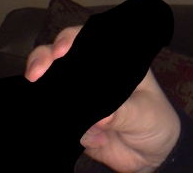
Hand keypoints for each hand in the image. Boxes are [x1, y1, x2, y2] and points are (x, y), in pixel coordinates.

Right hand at [26, 25, 180, 172]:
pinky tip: (96, 139)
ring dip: (47, 91)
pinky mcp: (72, 118)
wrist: (150, 153)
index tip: (61, 51)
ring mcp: (79, 94)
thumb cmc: (155, 121)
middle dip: (43, 60)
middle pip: (58, 56)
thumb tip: (102, 116)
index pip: (90, 39)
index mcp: (116, 62)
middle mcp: (92, 73)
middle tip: (37, 74)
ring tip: (66, 110)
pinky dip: (72, 129)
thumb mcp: (143, 114)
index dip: (71, 39)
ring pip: (48, 83)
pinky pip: (55, 118)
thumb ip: (122, 112)